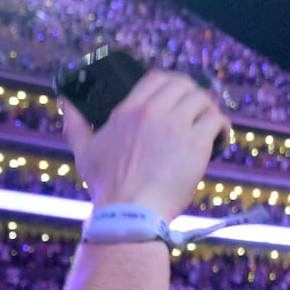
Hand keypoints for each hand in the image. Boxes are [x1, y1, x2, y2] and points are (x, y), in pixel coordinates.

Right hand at [61, 70, 227, 219]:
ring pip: (203, 99)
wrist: (129, 212)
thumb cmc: (108, 186)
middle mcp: (152, 114)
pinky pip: (216, 121)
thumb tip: (66, 103)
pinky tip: (221, 138)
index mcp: (127, 111)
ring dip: (210, 109)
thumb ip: (76, 123)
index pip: (157, 78)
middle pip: (183, 84)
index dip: (172, 83)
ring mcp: (175, 127)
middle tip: (198, 111)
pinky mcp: (196, 145)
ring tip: (211, 125)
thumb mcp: (83, 150)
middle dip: (194, 94)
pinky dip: (222, 127)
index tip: (179, 96)